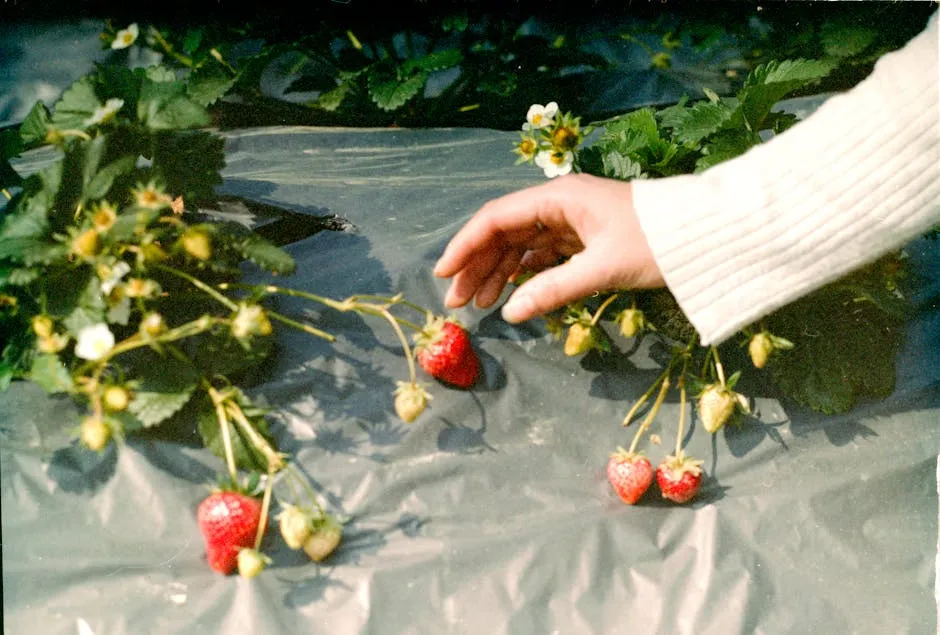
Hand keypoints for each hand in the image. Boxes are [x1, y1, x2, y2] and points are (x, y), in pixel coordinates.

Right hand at [433, 173, 664, 322]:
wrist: (705, 235)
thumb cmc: (657, 243)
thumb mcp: (603, 269)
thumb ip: (554, 290)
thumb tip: (510, 314)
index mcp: (559, 198)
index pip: (497, 218)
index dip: (466, 245)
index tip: (444, 273)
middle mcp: (559, 204)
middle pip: (504, 233)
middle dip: (477, 266)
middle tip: (457, 302)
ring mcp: (571, 220)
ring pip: (521, 245)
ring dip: (498, 273)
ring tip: (479, 305)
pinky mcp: (584, 238)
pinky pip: (542, 254)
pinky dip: (525, 275)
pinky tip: (511, 294)